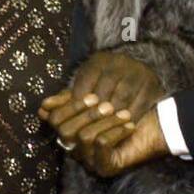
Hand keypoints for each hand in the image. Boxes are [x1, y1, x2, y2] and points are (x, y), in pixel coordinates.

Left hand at [38, 51, 163, 129]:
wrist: (143, 76)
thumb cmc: (105, 87)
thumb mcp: (85, 89)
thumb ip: (64, 101)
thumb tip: (42, 111)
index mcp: (99, 60)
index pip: (84, 83)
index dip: (78, 105)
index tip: (74, 122)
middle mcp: (118, 61)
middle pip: (103, 90)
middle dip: (95, 114)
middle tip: (88, 131)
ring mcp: (136, 71)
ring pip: (122, 96)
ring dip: (115, 117)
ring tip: (107, 132)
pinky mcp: (151, 82)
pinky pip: (141, 102)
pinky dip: (134, 116)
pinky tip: (127, 128)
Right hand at [39, 104, 169, 176]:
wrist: (157, 127)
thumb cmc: (126, 110)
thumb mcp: (96, 102)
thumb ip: (71, 101)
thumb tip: (43, 106)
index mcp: (70, 132)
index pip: (54, 120)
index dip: (69, 105)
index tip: (91, 95)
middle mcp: (76, 150)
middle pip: (64, 130)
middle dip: (86, 113)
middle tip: (107, 104)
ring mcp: (89, 161)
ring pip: (83, 137)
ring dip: (105, 122)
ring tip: (124, 114)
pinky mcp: (105, 168)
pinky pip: (100, 146)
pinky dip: (115, 132)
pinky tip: (129, 126)